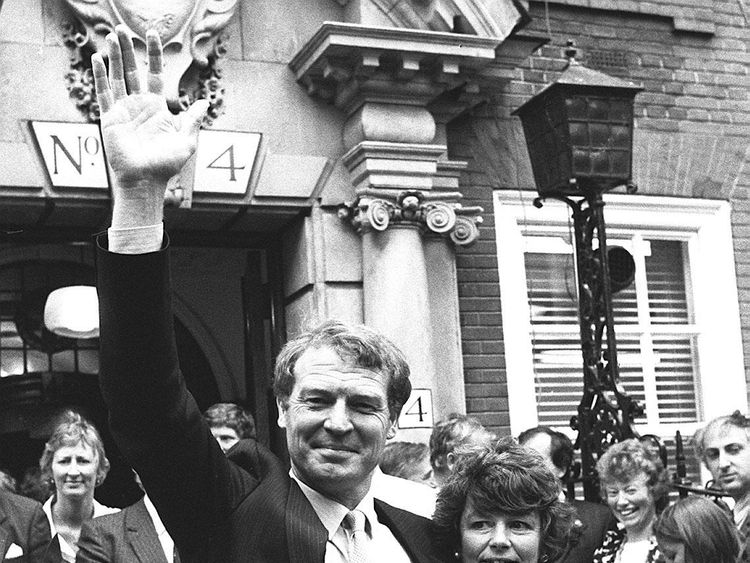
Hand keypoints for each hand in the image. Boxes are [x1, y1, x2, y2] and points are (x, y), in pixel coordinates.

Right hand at [92, 26, 207, 226]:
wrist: (147, 180)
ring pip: (117, 76)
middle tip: (122, 28)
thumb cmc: (167, 164)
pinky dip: (101, 75)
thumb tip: (205, 102)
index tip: (153, 34)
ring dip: (114, 56)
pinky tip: (98, 58)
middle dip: (129, 50)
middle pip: (133, 70)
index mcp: (158, 108)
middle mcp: (139, 105)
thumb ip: (193, 119)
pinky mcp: (110, 118)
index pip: (155, 74)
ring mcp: (123, 110)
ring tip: (112, 35)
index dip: (154, 54)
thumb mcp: (187, 140)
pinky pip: (104, 92)